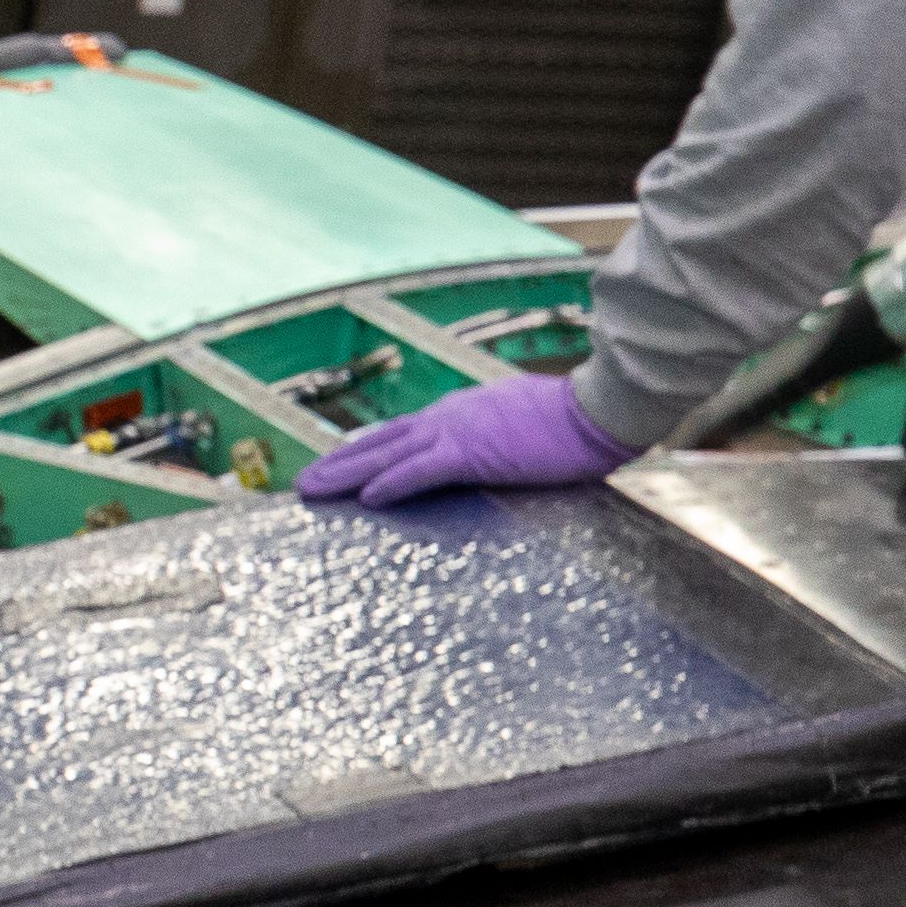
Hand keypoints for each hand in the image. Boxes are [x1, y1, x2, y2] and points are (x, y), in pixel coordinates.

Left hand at [296, 370, 634, 508]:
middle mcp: (450, 417)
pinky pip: (421, 471)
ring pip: (387, 455)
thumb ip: (496, 437)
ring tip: (312, 490)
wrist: (600, 408)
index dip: (367, 449)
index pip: (403, 433)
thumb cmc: (574, 421)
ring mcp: (458, 433)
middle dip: (339, 462)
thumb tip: (488, 451)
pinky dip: (392, 483)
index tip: (339, 462)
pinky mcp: (473, 453)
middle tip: (305, 481)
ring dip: (346, 474)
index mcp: (462, 412)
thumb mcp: (523, 424)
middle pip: (381, 442)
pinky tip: (367, 498)